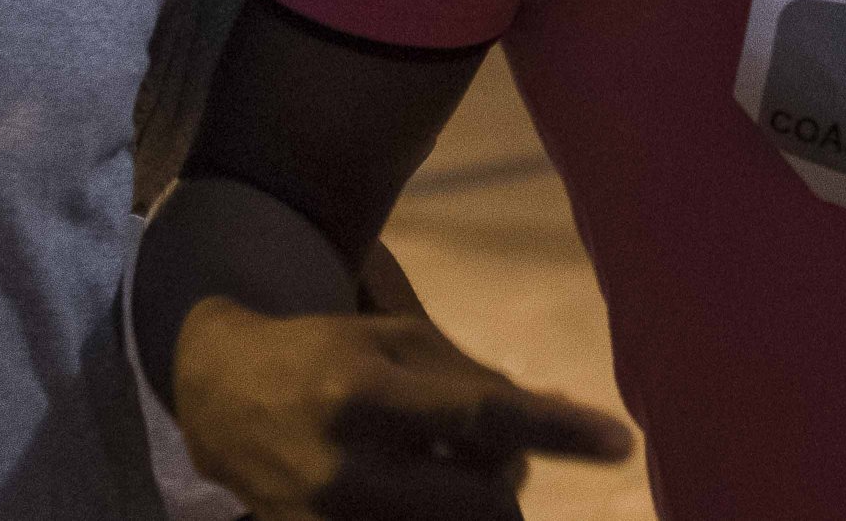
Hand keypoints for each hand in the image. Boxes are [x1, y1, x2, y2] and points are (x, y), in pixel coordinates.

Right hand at [173, 297, 633, 519]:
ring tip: (439, 468)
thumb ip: (474, 383)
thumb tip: (555, 416)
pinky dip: (436, 513)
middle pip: (485, 501)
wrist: (224, 397)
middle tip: (490, 451)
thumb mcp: (398, 343)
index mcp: (368, 396)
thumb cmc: (330, 355)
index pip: (485, 417)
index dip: (558, 430)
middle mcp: (348, 471)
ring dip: (473, 504)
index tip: (620, 441)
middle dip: (507, 478)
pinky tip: (415, 486)